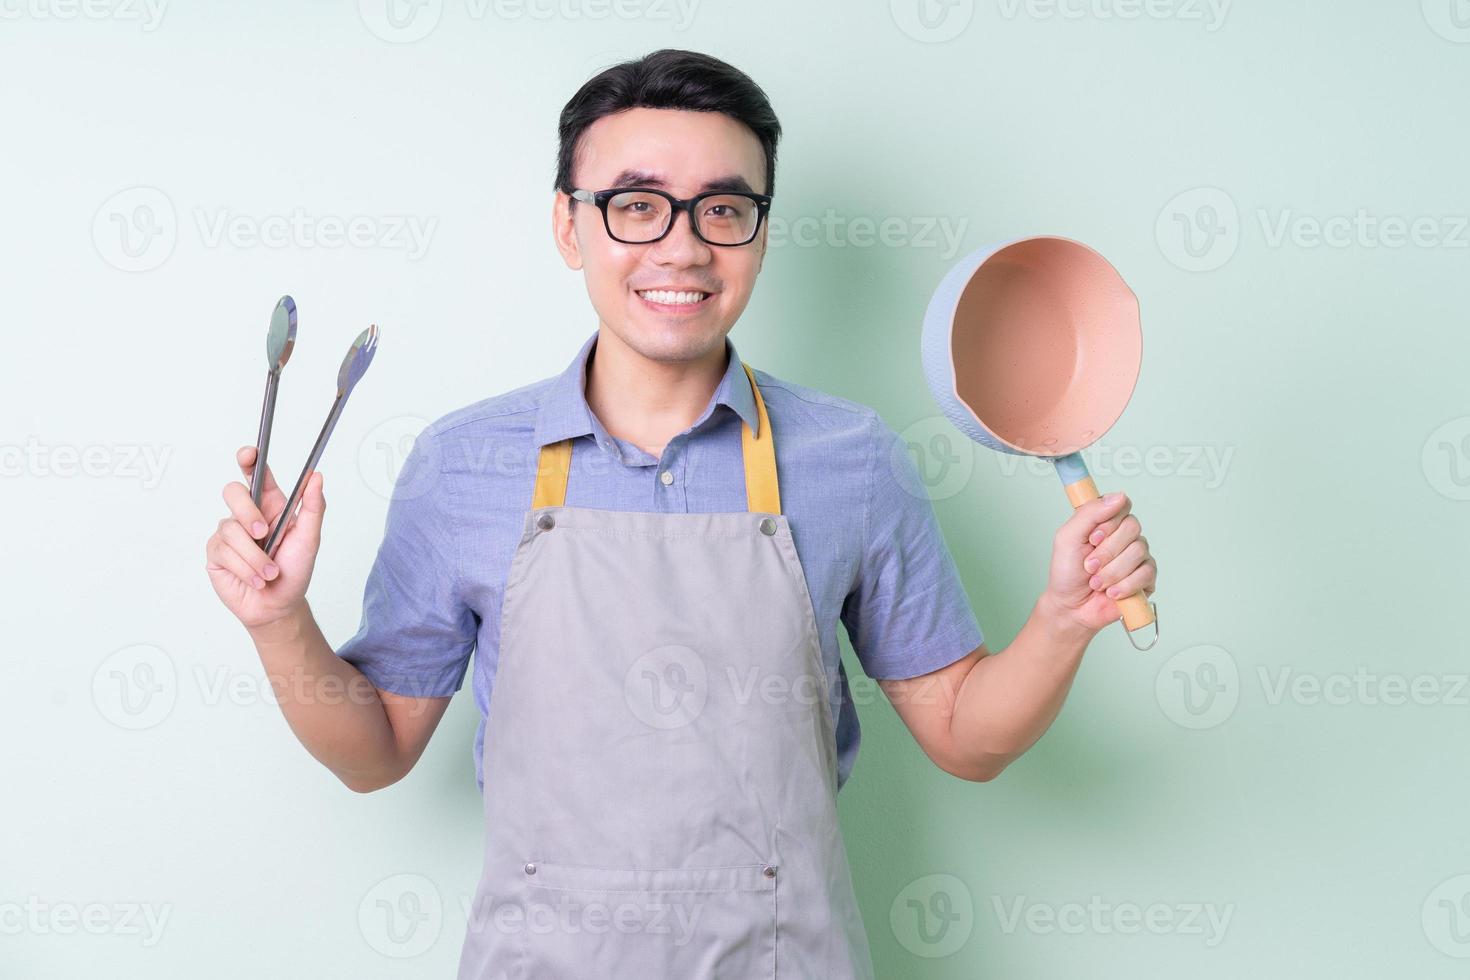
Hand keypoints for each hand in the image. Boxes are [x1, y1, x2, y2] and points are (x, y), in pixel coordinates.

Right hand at [205, 446, 325, 629]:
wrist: (278, 606)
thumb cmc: (295, 571)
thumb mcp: (310, 539)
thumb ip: (313, 507)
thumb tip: (316, 476)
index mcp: (271, 505)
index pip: (256, 474)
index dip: (249, 460)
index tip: (249, 454)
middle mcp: (247, 515)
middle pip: (233, 493)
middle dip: (248, 512)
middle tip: (264, 533)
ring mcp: (229, 533)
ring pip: (231, 529)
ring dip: (255, 557)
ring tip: (270, 573)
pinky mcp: (216, 553)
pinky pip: (224, 552)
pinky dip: (246, 569)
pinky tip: (256, 579)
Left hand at [1042, 492, 1156, 636]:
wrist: (1071, 606)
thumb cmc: (1067, 572)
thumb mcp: (1068, 537)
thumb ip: (1089, 513)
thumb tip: (1119, 497)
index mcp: (1106, 522)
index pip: (1122, 506)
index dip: (1108, 523)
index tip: (1092, 539)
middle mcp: (1125, 536)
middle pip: (1132, 527)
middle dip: (1106, 551)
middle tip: (1089, 566)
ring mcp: (1138, 556)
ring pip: (1138, 552)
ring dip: (1111, 571)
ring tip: (1096, 582)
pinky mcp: (1146, 578)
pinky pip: (1146, 573)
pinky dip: (1125, 585)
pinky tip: (1111, 592)